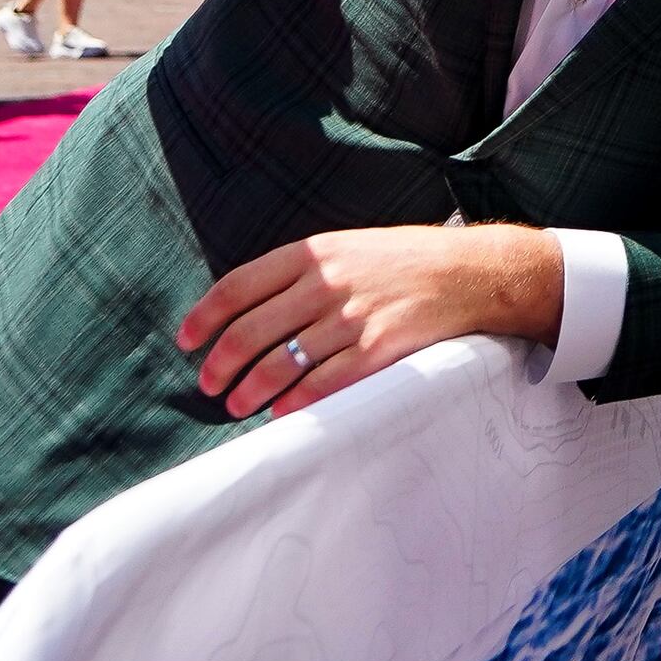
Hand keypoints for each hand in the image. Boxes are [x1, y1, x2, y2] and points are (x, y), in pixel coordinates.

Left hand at [176, 223, 565, 418]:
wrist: (472, 272)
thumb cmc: (405, 262)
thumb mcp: (348, 247)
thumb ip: (301, 272)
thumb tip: (248, 310)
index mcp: (312, 253)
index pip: (236, 288)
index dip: (203, 319)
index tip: (187, 342)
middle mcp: (326, 283)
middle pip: (248, 333)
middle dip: (220, 366)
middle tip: (210, 385)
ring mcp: (351, 318)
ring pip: (278, 365)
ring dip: (249, 392)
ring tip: (238, 405)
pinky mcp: (378, 349)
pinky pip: (322, 385)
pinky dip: (294, 403)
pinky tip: (281, 412)